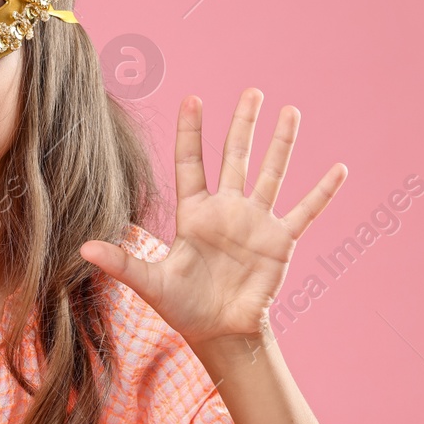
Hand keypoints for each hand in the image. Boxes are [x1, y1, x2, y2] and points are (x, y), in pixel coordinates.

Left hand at [79, 87, 344, 346]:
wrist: (220, 333)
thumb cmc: (183, 308)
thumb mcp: (151, 283)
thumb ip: (122, 262)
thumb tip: (83, 248)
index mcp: (194, 214)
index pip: (192, 162)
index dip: (192, 131)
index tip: (193, 97)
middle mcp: (226, 210)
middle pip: (236, 156)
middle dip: (243, 123)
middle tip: (252, 91)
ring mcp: (255, 222)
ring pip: (272, 173)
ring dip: (282, 143)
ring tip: (290, 111)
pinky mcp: (280, 241)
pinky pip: (305, 211)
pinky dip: (322, 191)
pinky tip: (339, 169)